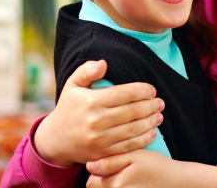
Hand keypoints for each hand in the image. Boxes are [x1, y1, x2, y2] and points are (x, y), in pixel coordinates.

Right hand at [34, 60, 164, 165]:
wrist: (55, 140)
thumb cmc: (69, 108)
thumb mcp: (72, 85)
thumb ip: (86, 71)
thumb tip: (103, 63)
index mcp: (92, 101)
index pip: (125, 93)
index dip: (143, 91)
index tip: (151, 90)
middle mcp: (96, 121)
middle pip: (132, 111)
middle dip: (150, 106)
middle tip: (160, 102)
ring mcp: (99, 139)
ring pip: (133, 129)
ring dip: (150, 122)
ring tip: (159, 115)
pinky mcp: (102, 154)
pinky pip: (128, 146)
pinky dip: (143, 139)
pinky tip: (152, 132)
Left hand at [86, 150, 216, 187]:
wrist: (176, 182)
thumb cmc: (157, 167)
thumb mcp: (136, 156)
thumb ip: (111, 160)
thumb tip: (89, 165)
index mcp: (116, 184)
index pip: (91, 180)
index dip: (99, 171)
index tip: (112, 165)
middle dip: (102, 180)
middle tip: (120, 171)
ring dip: (110, 185)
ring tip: (126, 178)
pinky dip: (120, 187)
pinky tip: (131, 184)